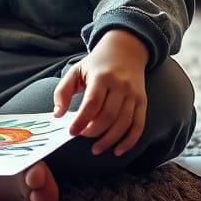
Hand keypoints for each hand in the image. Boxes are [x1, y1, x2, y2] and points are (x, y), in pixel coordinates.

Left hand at [53, 29, 149, 156]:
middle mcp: (120, 85)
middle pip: (108, 116)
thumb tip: (58, 115)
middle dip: (94, 132)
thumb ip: (63, 91)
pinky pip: (138, 125)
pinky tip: (118, 151)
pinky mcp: (143, 101)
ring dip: (110, 140)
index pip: (92, 103)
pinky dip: (130, 141)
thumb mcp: (76, 70)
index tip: (72, 132)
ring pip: (124, 123)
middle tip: (82, 137)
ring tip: (96, 149)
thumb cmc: (97, 63)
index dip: (81, 120)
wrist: (126, 49)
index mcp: (102, 77)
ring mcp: (133, 94)